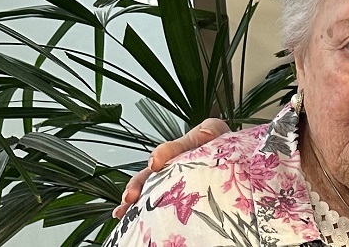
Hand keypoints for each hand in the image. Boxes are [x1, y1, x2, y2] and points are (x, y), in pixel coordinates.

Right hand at [112, 118, 228, 218]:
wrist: (224, 161)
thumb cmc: (218, 146)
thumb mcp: (217, 132)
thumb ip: (211, 129)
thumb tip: (205, 133)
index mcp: (180, 149)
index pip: (168, 150)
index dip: (160, 155)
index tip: (154, 164)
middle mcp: (167, 166)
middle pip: (147, 175)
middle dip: (136, 185)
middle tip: (130, 196)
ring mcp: (165, 182)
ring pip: (145, 191)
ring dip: (132, 201)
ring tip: (123, 211)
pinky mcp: (168, 198)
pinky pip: (151, 206)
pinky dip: (137, 213)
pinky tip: (126, 221)